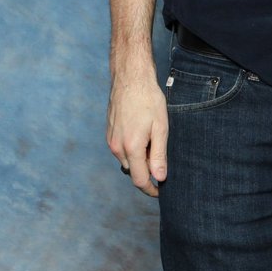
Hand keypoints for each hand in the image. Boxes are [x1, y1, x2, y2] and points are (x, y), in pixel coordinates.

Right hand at [106, 72, 168, 197]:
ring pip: (126, 160)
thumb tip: (160, 177)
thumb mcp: (161, 127)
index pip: (139, 180)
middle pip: (132, 171)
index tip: (160, 192)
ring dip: (139, 158)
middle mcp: (117, 147)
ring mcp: (110, 140)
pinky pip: (121, 149)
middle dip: (147, 170)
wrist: (130, 79)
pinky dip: (132, 149)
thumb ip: (159, 155)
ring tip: (153, 139)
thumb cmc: (149, 100)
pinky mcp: (109, 134)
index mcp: (131, 147)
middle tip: (162, 155)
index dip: (151, 189)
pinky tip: (143, 133)